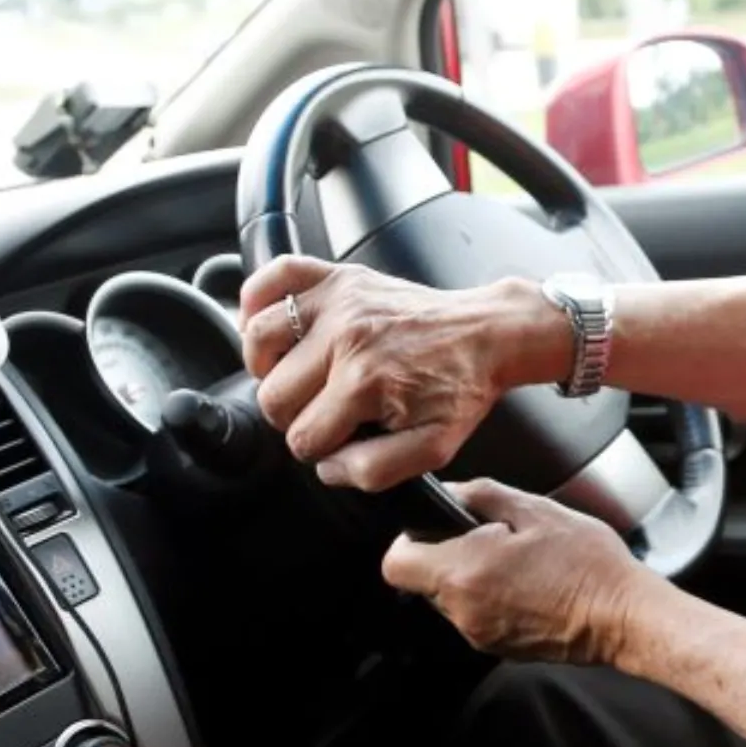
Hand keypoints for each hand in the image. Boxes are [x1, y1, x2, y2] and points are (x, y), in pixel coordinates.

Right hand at [238, 256, 568, 490]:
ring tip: (297, 377)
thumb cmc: (461, 387)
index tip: (339, 439)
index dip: (316, 449)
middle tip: (324, 412)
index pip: (301, 437)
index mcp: (364, 382)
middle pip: (273, 395)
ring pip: (258, 339)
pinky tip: (268, 326)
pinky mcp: (339, 276)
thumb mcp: (432, 448)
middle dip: (293, 415)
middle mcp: (344, 337)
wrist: (488, 334)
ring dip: (268, 367)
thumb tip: (327, 466)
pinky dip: (257, 299)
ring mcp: (338, 301)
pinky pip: (275, 276)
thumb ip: (374, 470)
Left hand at [380, 481, 663, 663]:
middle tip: (491, 539)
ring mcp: (479, 633)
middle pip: (424, 580)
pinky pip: (477, 616)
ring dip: (473, 577)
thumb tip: (453, 493)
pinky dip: (492, 598)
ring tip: (517, 561)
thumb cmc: (587, 565)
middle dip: (448, 556)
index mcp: (463, 571)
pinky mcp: (498, 648)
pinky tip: (528, 584)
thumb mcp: (536, 510)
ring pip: (452, 599)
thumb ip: (482, 495)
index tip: (434, 527)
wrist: (622, 616)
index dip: (409, 540)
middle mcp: (462, 610)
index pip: (396, 563)